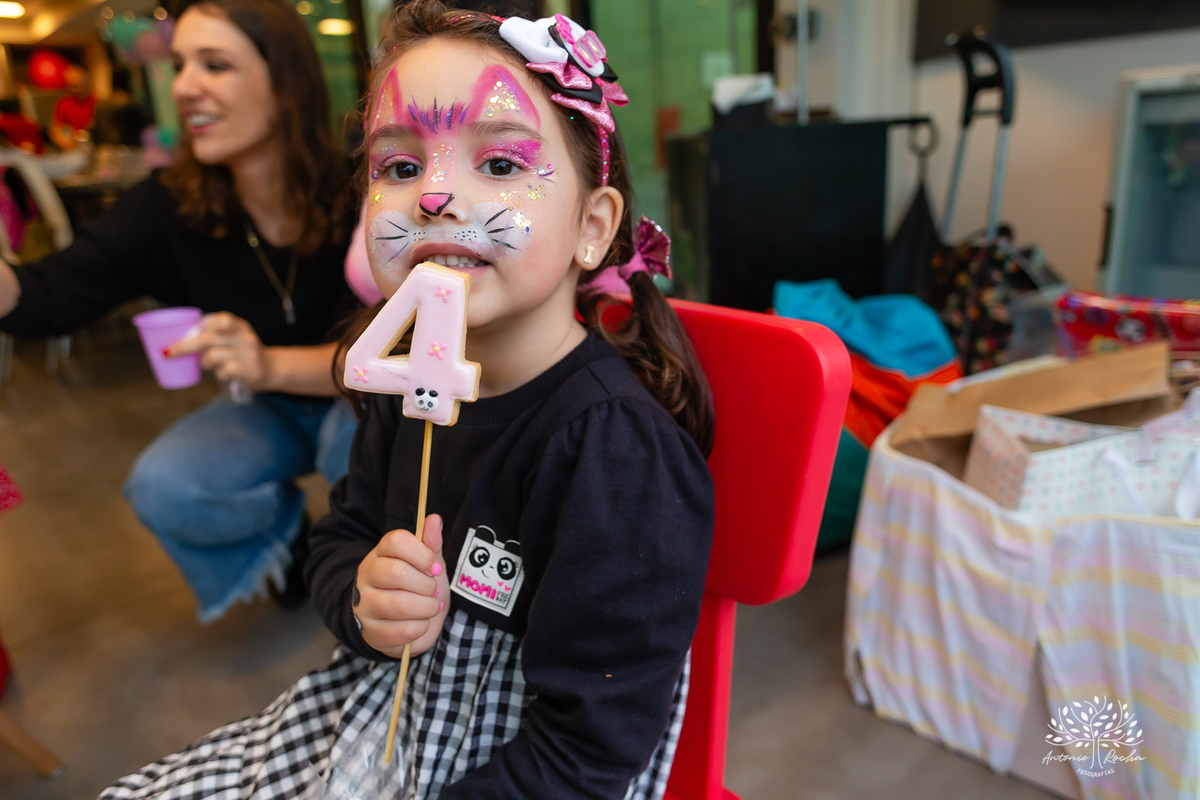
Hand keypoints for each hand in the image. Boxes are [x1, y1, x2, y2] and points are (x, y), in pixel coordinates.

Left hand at [166, 312, 274, 389]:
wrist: (272, 369)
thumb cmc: (243, 353)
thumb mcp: (234, 338)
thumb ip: (213, 336)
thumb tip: (177, 342)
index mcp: (239, 326)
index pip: (222, 319)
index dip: (204, 324)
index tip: (190, 331)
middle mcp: (245, 337)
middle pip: (208, 338)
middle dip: (183, 346)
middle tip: (167, 353)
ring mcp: (249, 354)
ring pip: (213, 356)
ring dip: (204, 363)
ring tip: (208, 365)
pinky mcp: (251, 370)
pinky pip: (224, 372)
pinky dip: (219, 375)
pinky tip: (223, 374)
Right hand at [354, 514, 449, 657]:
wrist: (411, 622)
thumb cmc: (419, 587)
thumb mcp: (428, 563)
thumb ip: (431, 543)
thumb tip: (434, 518)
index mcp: (380, 554)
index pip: (396, 541)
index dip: (423, 554)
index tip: (435, 568)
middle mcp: (366, 576)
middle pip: (397, 573)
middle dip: (426, 585)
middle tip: (433, 591)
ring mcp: (364, 605)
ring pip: (399, 604)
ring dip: (426, 608)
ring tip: (431, 607)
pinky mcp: (370, 633)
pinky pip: (401, 630)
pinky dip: (421, 628)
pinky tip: (421, 623)